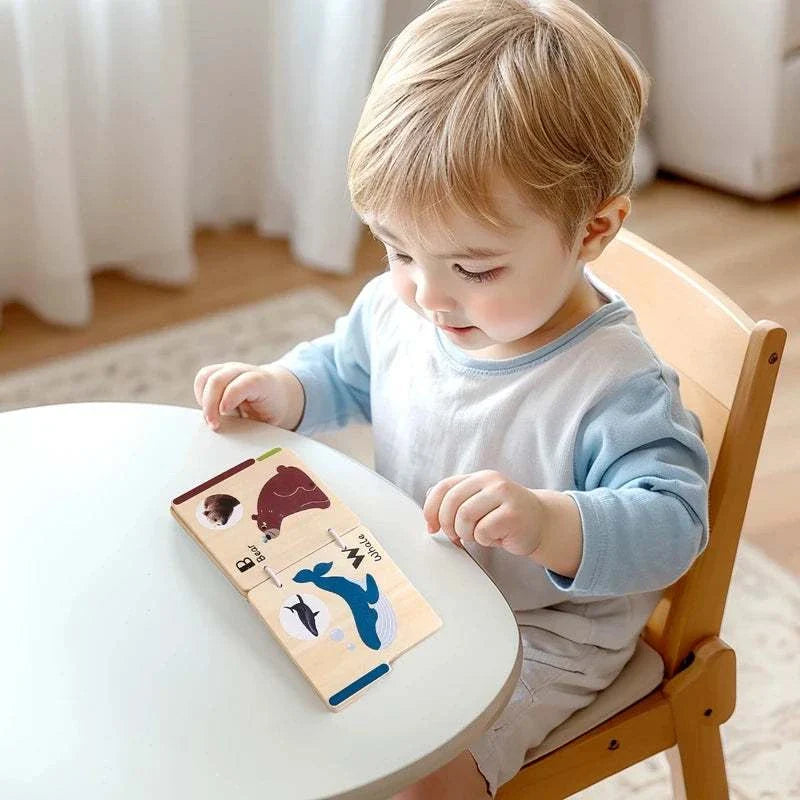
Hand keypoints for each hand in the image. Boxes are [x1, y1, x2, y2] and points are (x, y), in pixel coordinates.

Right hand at [193, 362, 302, 430]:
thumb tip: (229, 435)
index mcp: (261, 382)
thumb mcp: (269, 420)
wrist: (278, 393)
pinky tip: (211, 408)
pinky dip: (201, 395)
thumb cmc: (272, 408)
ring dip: (203, 399)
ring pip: (206, 376)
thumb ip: (252, 425)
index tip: (223, 412)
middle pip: (217, 380)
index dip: (230, 397)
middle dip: (210, 404)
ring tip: (211, 418)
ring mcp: (230, 369)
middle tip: (213, 425)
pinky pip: (202, 379)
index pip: (242, 384)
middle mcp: (244, 371)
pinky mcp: (220, 372)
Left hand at [423, 470, 544, 555]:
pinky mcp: (513, 514)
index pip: (444, 487)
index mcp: (478, 477)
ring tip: (477, 536)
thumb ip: (457, 499)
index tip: (431, 527)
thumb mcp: (479, 503)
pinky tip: (494, 537)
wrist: (541, 523)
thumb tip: (429, 504)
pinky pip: (483, 531)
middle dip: (448, 525)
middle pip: (452, 503)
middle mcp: (491, 481)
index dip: (431, 509)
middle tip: (456, 536)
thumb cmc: (505, 516)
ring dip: (466, 534)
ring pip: (465, 517)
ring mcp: (504, 495)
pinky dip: (483, 540)